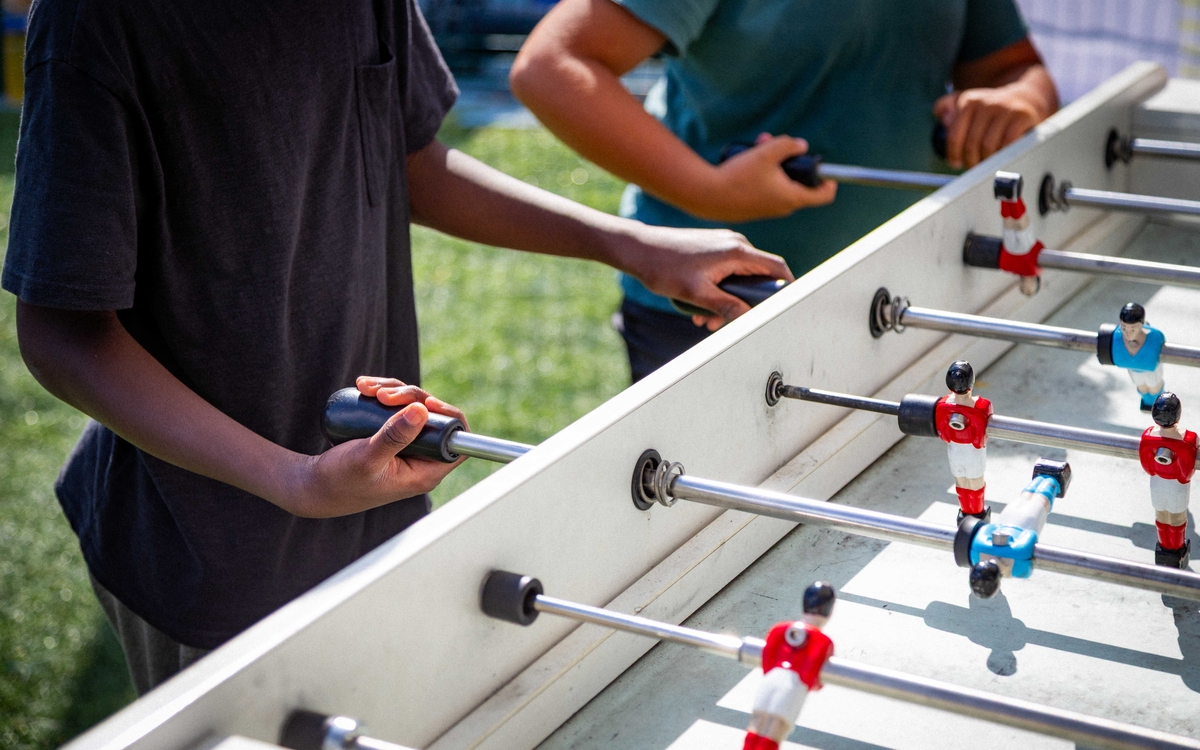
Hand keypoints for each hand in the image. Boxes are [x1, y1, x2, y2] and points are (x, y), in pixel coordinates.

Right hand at [285, 377, 465, 517]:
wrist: (312, 486)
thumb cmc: (339, 480)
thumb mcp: (367, 458)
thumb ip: (394, 436)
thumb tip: (422, 410)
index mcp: (425, 472)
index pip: (457, 442)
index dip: (448, 416)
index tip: (423, 402)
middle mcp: (421, 460)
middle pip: (434, 417)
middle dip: (410, 397)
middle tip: (382, 394)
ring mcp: (406, 447)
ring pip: (413, 408)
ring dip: (393, 391)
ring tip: (366, 387)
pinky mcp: (391, 438)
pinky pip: (396, 409)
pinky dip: (383, 395)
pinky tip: (365, 387)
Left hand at [613, 223, 793, 330]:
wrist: (639, 249)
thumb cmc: (664, 267)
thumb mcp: (696, 294)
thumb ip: (726, 306)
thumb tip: (749, 318)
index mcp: (736, 251)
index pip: (776, 267)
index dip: (787, 287)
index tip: (785, 307)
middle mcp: (734, 243)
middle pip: (756, 276)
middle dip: (745, 303)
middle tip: (725, 323)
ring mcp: (722, 244)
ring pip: (738, 277)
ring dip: (727, 301)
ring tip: (705, 319)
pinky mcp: (711, 248)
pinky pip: (725, 271)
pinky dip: (717, 290)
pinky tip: (698, 307)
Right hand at [695, 134, 837, 222]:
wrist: (707, 196)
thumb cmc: (738, 175)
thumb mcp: (766, 152)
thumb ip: (788, 145)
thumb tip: (801, 145)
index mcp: (792, 197)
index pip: (823, 196)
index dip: (830, 181)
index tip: (824, 167)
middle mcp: (782, 207)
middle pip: (799, 183)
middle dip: (792, 161)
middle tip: (780, 144)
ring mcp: (767, 209)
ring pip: (780, 183)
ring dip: (774, 164)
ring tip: (759, 144)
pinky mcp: (753, 208)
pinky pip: (766, 189)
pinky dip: (763, 174)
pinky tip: (747, 160)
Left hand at [934, 83, 1047, 168]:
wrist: (1024, 99)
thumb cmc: (990, 110)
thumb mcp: (966, 104)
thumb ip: (945, 107)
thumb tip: (944, 119)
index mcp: (968, 101)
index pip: (955, 135)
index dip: (954, 154)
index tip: (956, 163)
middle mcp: (986, 102)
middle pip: (972, 144)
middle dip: (971, 161)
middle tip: (974, 167)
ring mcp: (1004, 108)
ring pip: (989, 146)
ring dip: (986, 161)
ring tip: (987, 164)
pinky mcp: (1021, 116)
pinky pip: (1008, 144)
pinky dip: (1003, 155)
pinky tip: (1002, 158)